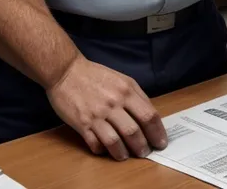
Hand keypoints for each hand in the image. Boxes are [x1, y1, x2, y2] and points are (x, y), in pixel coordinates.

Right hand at [46, 55, 167, 160]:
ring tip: (126, 155)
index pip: (149, 115)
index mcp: (126, 90)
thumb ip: (135, 96)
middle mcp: (113, 102)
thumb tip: (149, 117)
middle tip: (144, 152)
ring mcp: (97, 114)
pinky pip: (96, 144)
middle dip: (143, 146)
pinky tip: (105, 149)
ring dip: (124, 153)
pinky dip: (103, 150)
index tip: (160, 142)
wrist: (66, 70)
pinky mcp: (82, 123)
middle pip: (134, 131)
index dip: (158, 132)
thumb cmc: (94, 75)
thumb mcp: (121, 79)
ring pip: (116, 142)